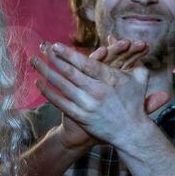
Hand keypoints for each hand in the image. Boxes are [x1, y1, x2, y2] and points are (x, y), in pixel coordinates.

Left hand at [32, 42, 169, 149]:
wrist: (130, 133)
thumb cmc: (134, 103)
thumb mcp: (140, 79)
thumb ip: (134, 59)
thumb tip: (124, 43)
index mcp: (110, 79)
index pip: (85, 63)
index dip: (68, 54)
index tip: (55, 46)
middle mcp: (97, 92)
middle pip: (70, 72)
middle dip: (54, 59)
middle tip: (41, 48)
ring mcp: (88, 105)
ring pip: (62, 86)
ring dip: (46, 72)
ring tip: (34, 61)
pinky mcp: (81, 117)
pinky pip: (60, 103)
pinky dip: (48, 93)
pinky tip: (38, 83)